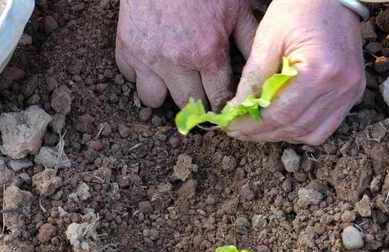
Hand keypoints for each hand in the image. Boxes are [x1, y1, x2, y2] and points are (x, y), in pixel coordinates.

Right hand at [115, 0, 256, 110]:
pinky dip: (139, 73)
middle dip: (195, 102)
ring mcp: (148, 58)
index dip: (221, 106)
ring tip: (171, 78)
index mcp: (208, 54)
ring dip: (163, 93)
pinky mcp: (126, 49)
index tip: (220, 105)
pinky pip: (129, 78)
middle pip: (187, 106)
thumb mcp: (235, 9)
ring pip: (153, 100)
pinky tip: (151, 60)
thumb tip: (262, 66)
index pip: (217, 101)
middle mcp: (177, 63)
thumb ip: (248, 40)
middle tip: (198, 91)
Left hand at [227, 0, 365, 144]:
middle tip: (238, 131)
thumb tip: (237, 110)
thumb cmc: (299, 8)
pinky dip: (302, 130)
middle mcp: (341, 87)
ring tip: (257, 129)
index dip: (252, 125)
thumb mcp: (268, 39)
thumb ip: (253, 78)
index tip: (230, 126)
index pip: (280, 113)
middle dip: (262, 134)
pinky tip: (282, 123)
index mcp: (320, 70)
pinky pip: (326, 127)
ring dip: (281, 135)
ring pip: (311, 134)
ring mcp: (351, 92)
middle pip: (295, 127)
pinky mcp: (354, 94)